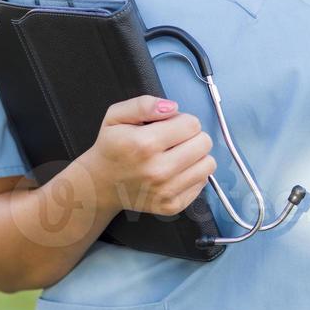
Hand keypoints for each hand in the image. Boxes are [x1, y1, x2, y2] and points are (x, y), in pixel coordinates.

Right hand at [88, 95, 216, 217]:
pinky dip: (192, 174)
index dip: (182, 120)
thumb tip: (172, 107)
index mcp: (144, 144)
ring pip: (208, 164)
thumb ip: (144, 104)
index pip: (192, 124)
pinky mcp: (172, 206)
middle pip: (204, 143)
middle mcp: (157, 170)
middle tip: (175, 140)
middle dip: (192, 137)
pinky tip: (175, 171)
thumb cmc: (111, 147)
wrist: (100, 185)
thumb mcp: (116, 116)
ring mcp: (165, 191)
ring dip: (196, 156)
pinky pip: (202, 183)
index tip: (170, 126)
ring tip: (178, 155)